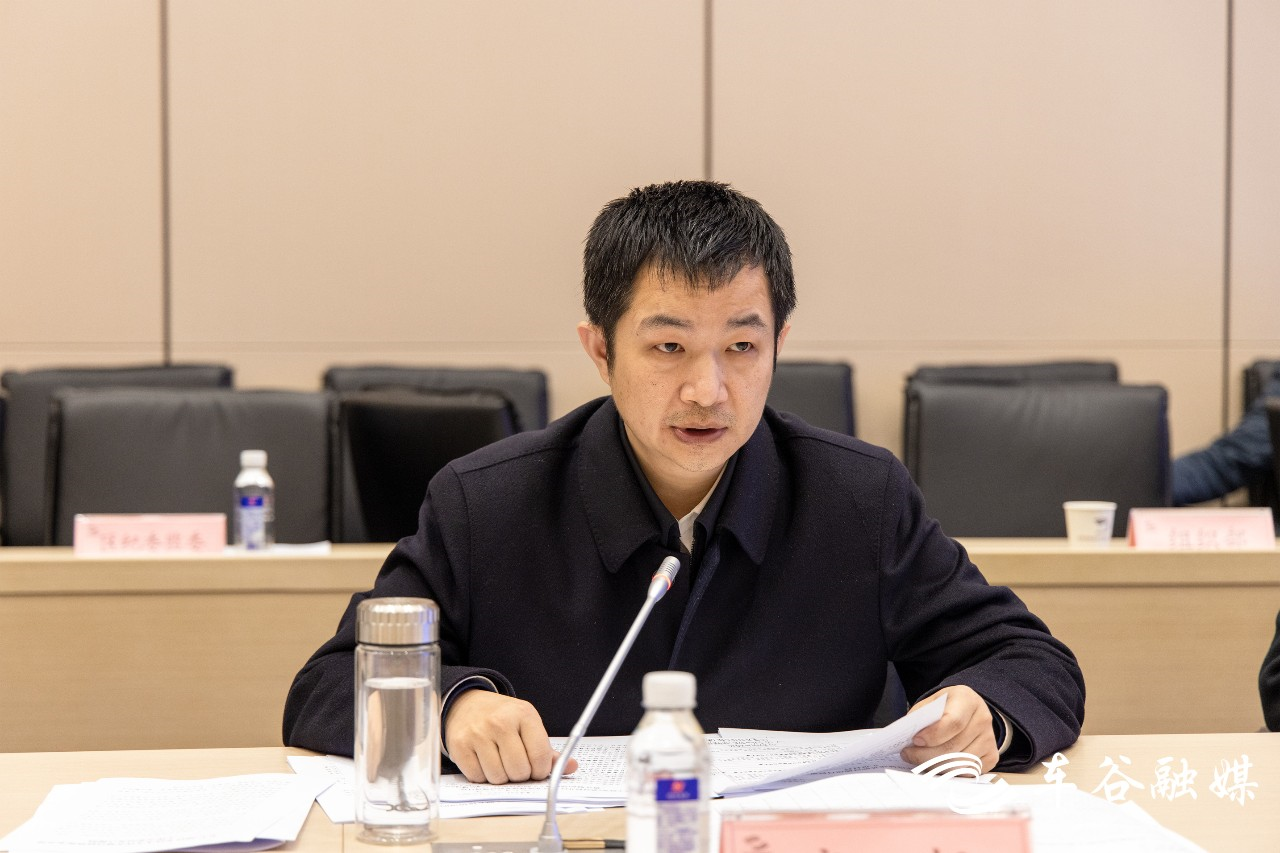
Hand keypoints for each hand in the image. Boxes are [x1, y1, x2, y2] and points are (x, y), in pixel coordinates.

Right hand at [444, 690, 577, 783]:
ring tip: (500, 763)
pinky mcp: (459, 745)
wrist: (467, 704)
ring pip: (498, 778)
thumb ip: (548, 750)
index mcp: (524, 714)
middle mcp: (500, 722)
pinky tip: (484, 762)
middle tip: (517, 766)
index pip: (540, 756)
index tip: (537, 770)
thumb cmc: (503, 719)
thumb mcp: (528, 725)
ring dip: (501, 778)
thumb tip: (571, 767)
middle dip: (520, 776)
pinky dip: (482, 777)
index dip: (541, 771)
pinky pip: (477, 777)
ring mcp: (478, 733)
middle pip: (519, 771)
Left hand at [900, 684, 998, 772]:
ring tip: (918, 761)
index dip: (933, 735)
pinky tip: (936, 765)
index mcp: (967, 699)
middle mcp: (983, 718)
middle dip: (927, 755)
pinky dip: (949, 772)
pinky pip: (968, 771)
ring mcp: (990, 739)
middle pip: (954, 746)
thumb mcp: (930, 704)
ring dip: (935, 766)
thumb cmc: (944, 708)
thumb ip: (921, 718)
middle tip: (908, 755)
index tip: (915, 741)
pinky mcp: (992, 756)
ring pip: (961, 762)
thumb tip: (909, 740)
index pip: (954, 722)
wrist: (965, 712)